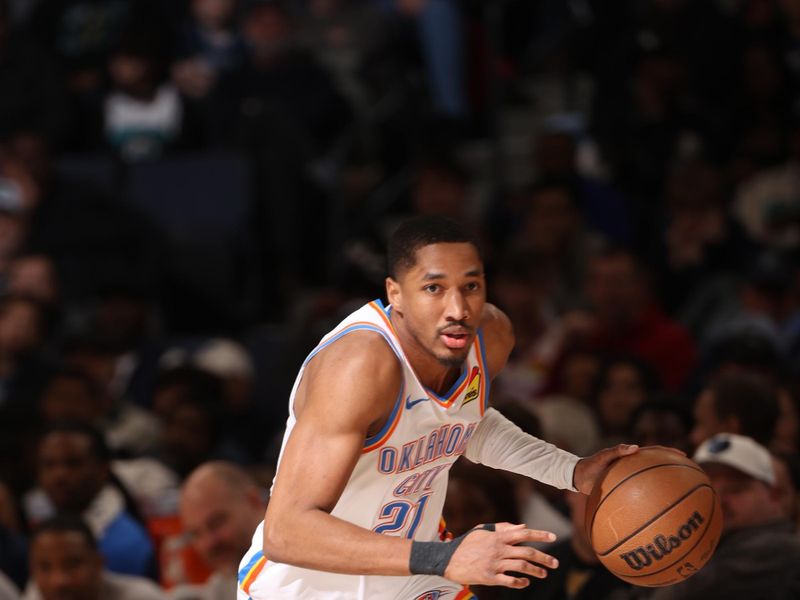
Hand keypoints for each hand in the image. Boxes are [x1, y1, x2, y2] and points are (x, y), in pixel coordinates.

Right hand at [444, 523, 558, 588]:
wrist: (447, 559)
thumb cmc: (466, 543)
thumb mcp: (482, 530)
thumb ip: (502, 528)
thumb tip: (521, 527)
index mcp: (497, 536)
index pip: (523, 533)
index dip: (539, 534)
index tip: (554, 536)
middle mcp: (498, 549)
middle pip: (526, 552)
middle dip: (544, 557)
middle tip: (555, 563)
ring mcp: (494, 563)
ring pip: (521, 566)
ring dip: (536, 571)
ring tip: (544, 574)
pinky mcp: (489, 577)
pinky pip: (509, 580)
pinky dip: (520, 582)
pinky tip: (525, 582)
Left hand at [573, 444, 686, 494]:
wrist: (577, 477)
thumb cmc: (589, 465)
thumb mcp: (602, 457)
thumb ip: (616, 451)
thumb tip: (636, 447)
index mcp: (631, 457)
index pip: (654, 452)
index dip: (669, 453)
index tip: (684, 457)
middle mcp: (633, 467)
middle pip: (656, 466)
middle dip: (672, 469)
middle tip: (688, 475)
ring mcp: (630, 479)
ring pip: (650, 482)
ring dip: (663, 486)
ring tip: (678, 495)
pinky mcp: (625, 490)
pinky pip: (640, 495)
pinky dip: (648, 501)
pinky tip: (655, 512)